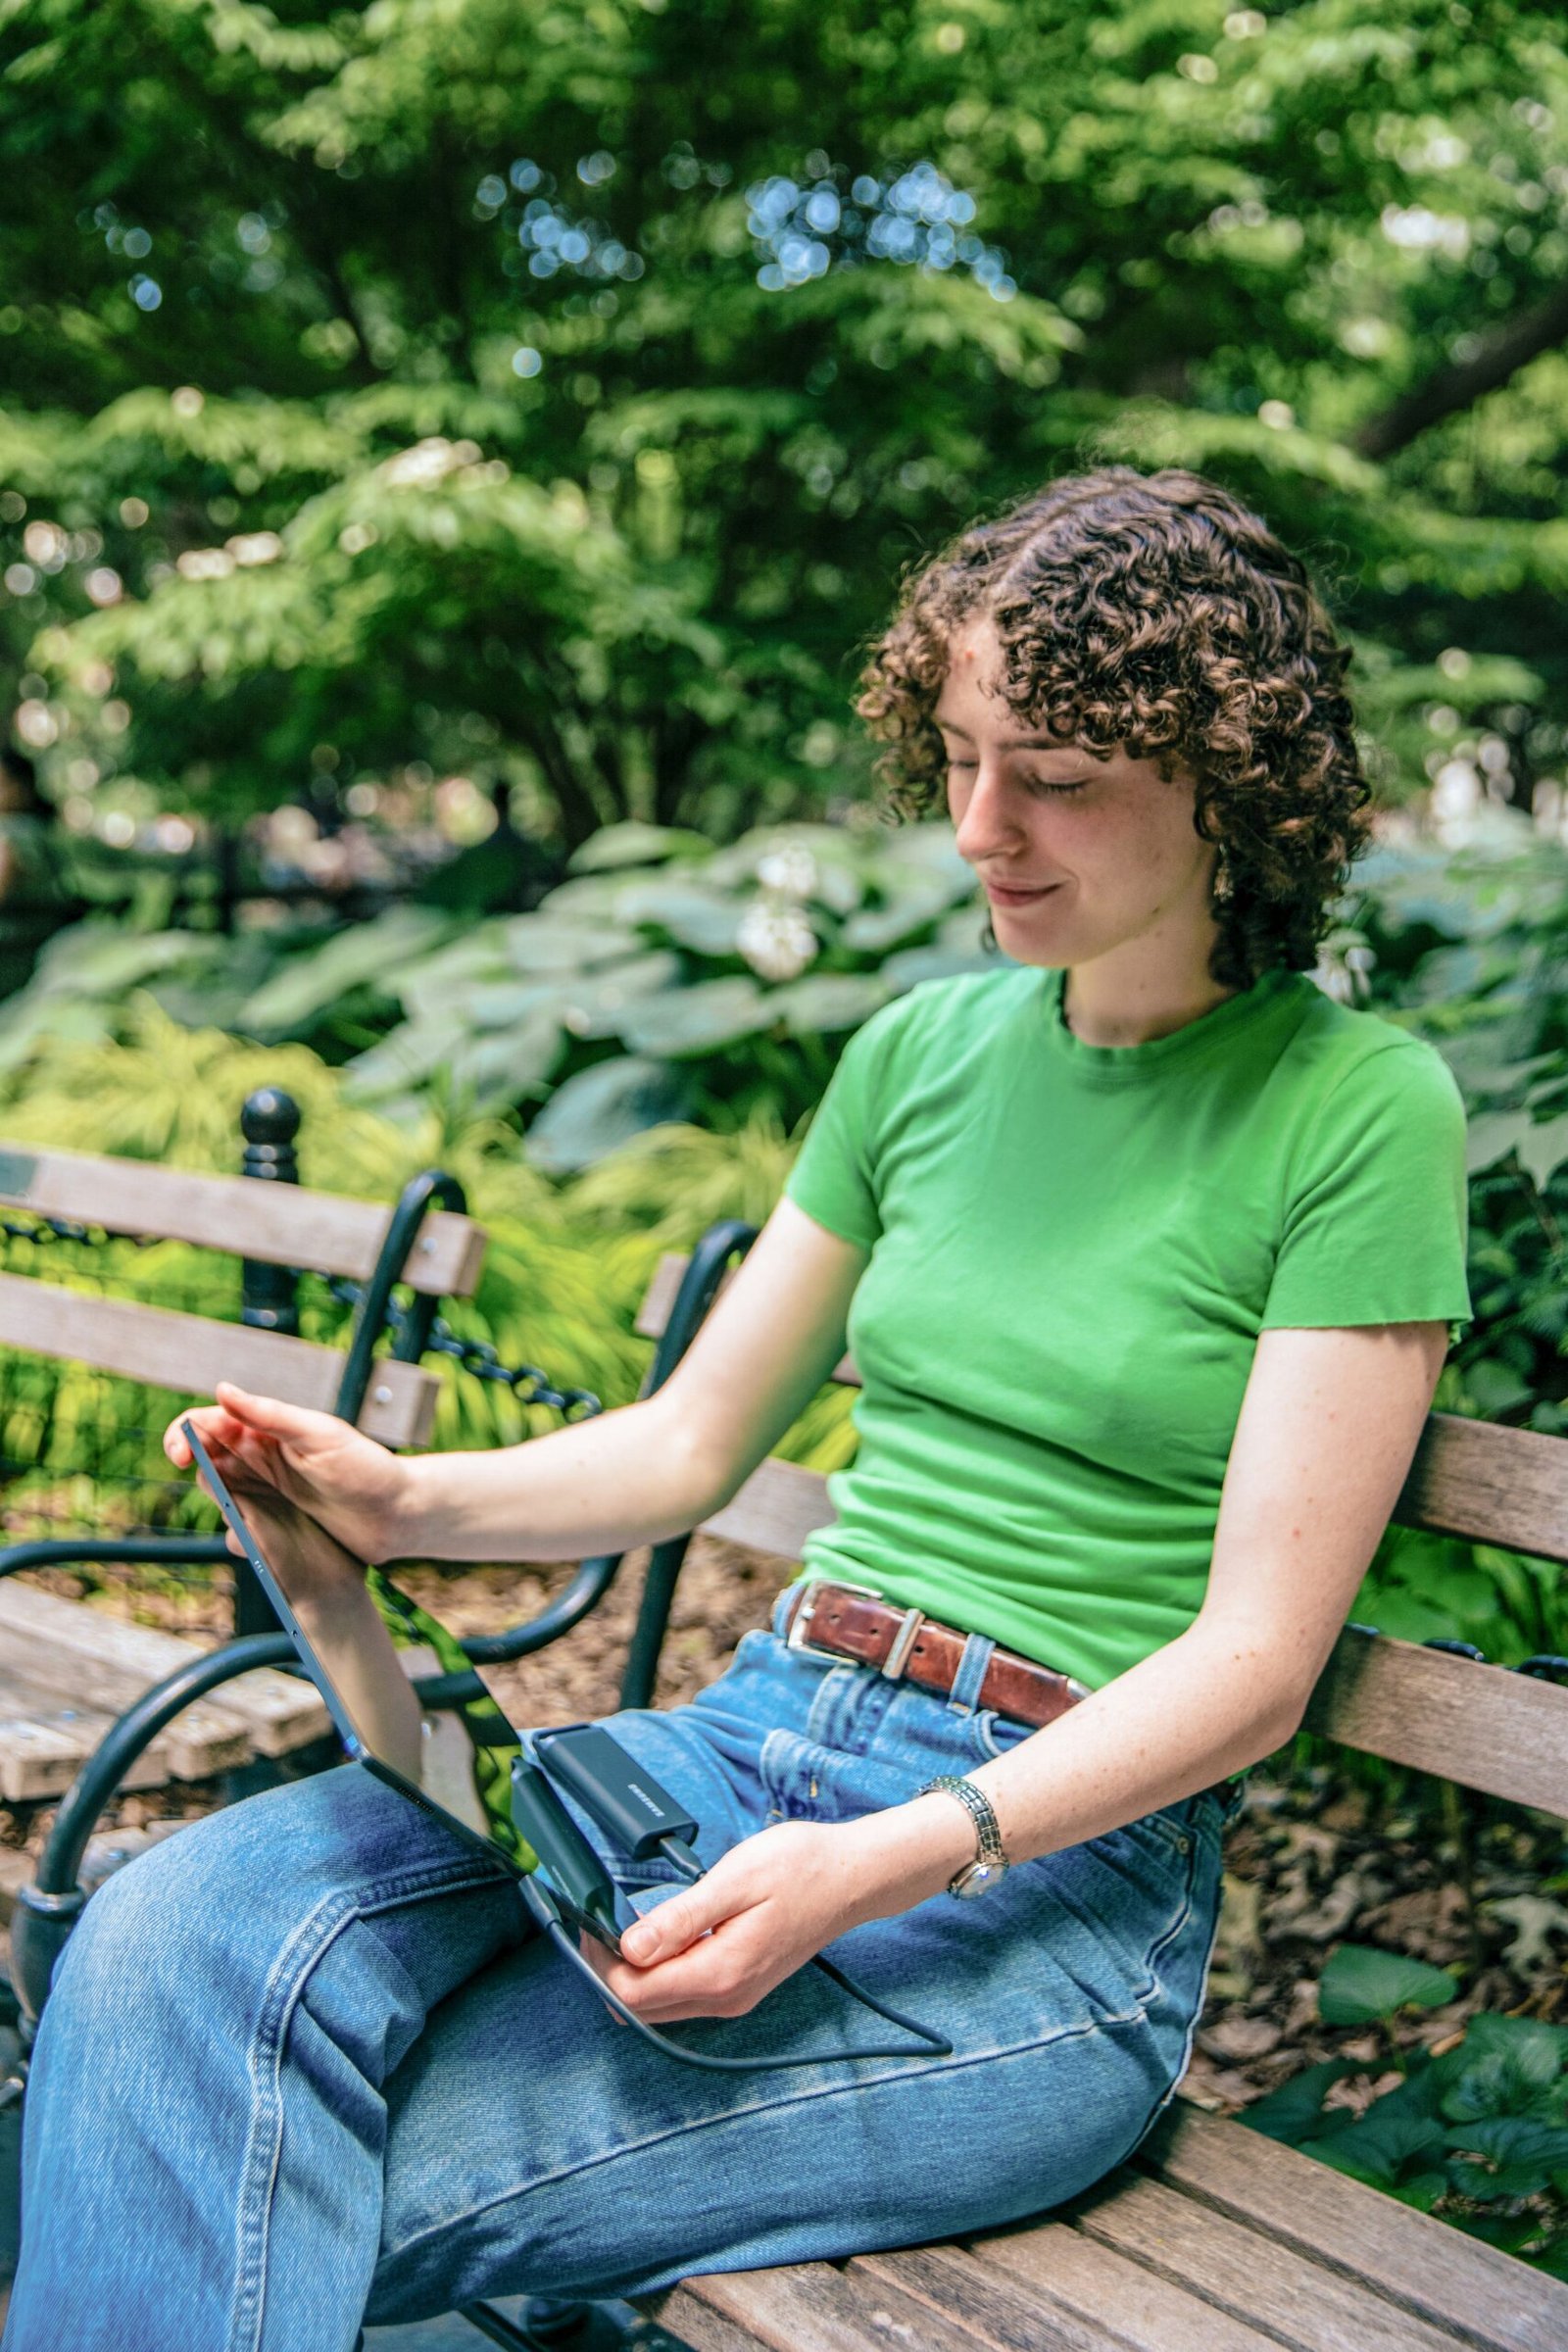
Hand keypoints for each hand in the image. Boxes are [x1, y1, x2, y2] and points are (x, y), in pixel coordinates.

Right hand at [164, 1382, 407, 1564]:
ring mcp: (268, 1492)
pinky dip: (243, 1539)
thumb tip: (221, 1390)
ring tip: (257, 1526)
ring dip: (226, 1512)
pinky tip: (265, 1548)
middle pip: (206, 1463)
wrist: (400, 1515)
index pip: (208, 1423)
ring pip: (221, 1500)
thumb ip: (269, 1415)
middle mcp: (261, 1459)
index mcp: (267, 1430)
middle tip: (227, 1497)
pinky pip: (242, 1531)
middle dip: (204, 1478)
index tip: (180, 1455)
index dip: (183, 1435)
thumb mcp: (319, 1436)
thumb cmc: (366, 1468)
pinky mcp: (277, 1524)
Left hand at [578, 1819, 891, 2024]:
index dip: (601, 1962)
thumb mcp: (734, 1880)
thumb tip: (629, 1949)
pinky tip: (663, 1936)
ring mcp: (735, 1997)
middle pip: (641, 2008)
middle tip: (602, 1922)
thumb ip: (680, 1919)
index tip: (592, 1923)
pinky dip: (661, 1972)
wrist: (852, 1877)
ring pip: (660, 2006)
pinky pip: (684, 1994)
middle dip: (611, 1970)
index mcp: (720, 1973)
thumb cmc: (800, 1868)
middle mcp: (726, 1998)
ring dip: (635, 1973)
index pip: (633, 1993)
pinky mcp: (740, 1987)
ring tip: (629, 1925)